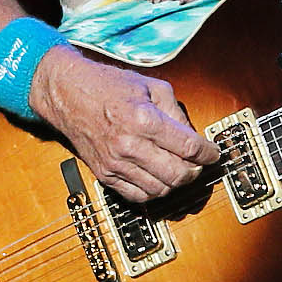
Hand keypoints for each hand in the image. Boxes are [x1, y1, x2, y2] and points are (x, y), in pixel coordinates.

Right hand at [29, 45, 219, 202]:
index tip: (213, 153)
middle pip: (177, 174)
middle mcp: (130, 145)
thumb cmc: (108, 85)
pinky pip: (136, 196)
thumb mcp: (150, 85)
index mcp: (144, 119)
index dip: (208, 153)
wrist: (67, 93)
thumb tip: (192, 134)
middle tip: (199, 164)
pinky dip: (154, 192)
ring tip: (180, 170)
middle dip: (196, 171)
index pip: (188, 147)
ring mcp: (116, 163)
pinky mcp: (105, 174)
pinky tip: (159, 179)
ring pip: (159, 189)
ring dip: (176, 183)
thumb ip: (175, 110)